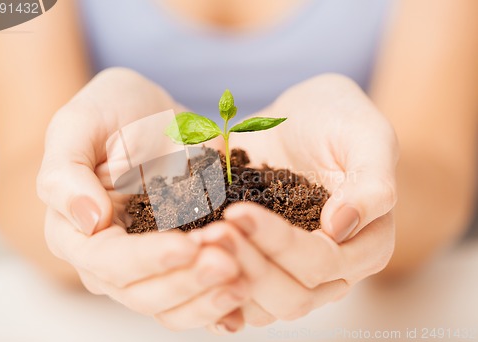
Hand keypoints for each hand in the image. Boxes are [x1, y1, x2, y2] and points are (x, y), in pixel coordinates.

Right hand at [37, 68, 247, 331]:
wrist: (149, 112)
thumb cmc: (109, 113)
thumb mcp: (78, 125)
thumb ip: (67, 174)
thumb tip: (89, 222)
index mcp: (76, 234)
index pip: (108, 261)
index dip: (147, 259)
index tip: (187, 245)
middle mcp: (111, 261)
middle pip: (144, 293)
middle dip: (187, 282)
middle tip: (228, 263)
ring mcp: (149, 265)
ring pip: (173, 304)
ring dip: (208, 298)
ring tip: (244, 278)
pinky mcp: (181, 261)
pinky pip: (199, 295)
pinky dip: (221, 303)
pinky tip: (247, 296)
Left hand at [197, 74, 397, 326]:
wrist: (303, 118)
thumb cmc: (339, 120)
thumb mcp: (366, 136)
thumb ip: (371, 182)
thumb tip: (341, 228)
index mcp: (366, 245)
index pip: (322, 263)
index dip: (280, 244)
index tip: (238, 212)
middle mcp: (333, 269)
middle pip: (292, 296)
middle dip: (248, 266)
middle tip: (209, 233)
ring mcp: (294, 271)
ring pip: (264, 305)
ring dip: (227, 281)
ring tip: (194, 245)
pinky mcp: (264, 263)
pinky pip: (241, 294)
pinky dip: (215, 287)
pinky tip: (189, 268)